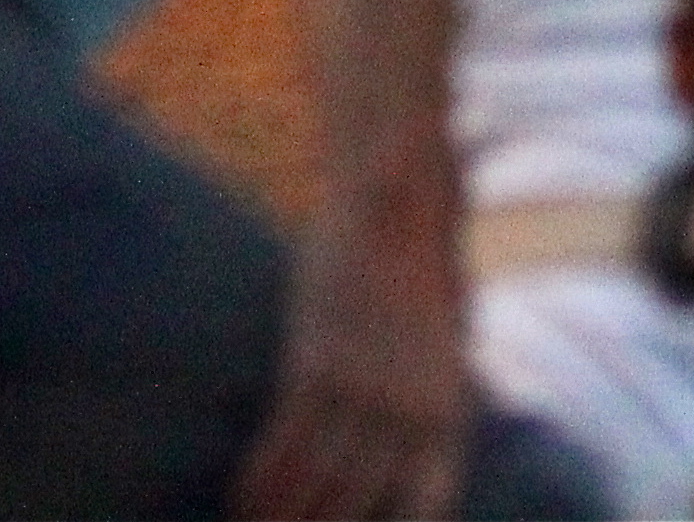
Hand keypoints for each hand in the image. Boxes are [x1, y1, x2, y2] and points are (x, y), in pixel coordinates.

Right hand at [231, 212, 466, 520]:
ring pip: (316, 484)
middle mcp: (409, 412)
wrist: (399, 202)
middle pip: (360, 504)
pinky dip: (260, 480)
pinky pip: (283, 442)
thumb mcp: (450, 336)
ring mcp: (363, 391)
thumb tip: (425, 423)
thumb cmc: (425, 261)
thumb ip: (436, 386)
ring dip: (283, 519)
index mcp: (448, 409)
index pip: (427, 504)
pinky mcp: (316, 364)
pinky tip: (242, 502)